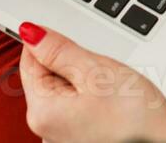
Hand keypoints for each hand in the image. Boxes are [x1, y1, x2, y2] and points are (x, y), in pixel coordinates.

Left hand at [19, 22, 165, 142]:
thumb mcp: (97, 72)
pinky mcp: (82, 138)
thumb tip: (31, 33)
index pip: (29, 61)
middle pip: (49, 77)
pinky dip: (96, 99)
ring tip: (114, 91)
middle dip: (74, 65)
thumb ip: (59, 51)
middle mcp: (47, 130)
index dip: (49, 41)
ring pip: (68, 91)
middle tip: (102, 72)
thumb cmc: (136, 122)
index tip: (69, 38)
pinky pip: (80, 108)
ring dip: (88, 82)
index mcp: (42, 111)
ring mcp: (65, 136)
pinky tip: (116, 104)